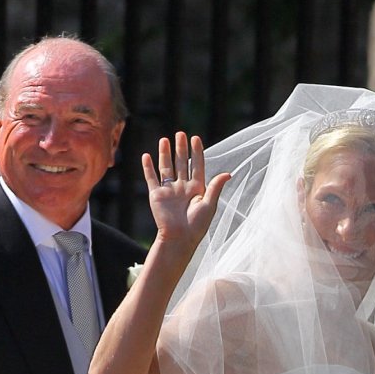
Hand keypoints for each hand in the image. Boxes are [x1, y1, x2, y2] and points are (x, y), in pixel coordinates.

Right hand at [142, 132, 229, 251]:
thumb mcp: (209, 205)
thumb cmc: (196, 226)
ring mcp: (169, 191)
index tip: (196, 138)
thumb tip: (227, 173)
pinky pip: (151, 178)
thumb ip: (216, 187)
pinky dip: (148, 168)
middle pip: (182, 164)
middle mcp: (182, 188)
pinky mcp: (156, 196)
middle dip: (181, 149)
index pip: (197, 166)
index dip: (197, 152)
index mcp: (197, 189)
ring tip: (165, 140)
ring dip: (165, 154)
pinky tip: (147, 156)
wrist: (178, 239)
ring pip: (166, 168)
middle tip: (181, 134)